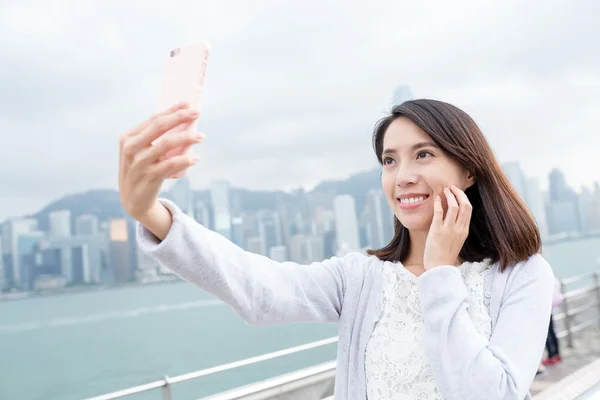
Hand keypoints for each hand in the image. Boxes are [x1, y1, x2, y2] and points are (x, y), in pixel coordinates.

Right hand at [119, 102, 203, 221]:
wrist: (133, 200)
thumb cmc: (141, 170)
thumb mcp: (140, 152)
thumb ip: (154, 138)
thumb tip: (182, 121)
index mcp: (128, 138)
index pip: (153, 119)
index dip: (172, 110)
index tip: (188, 104)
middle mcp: (131, 148)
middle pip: (159, 126)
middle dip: (180, 117)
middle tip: (197, 113)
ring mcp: (139, 163)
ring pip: (166, 144)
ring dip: (186, 138)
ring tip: (200, 136)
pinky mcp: (150, 177)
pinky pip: (171, 164)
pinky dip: (185, 160)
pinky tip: (195, 157)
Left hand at [423, 185, 472, 269]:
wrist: (438, 268)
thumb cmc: (445, 255)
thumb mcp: (456, 240)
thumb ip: (457, 228)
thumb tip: (454, 216)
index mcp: (464, 231)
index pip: (469, 209)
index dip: (463, 198)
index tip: (457, 192)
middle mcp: (459, 229)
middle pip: (464, 205)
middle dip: (458, 193)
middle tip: (451, 188)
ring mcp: (448, 230)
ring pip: (454, 207)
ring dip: (449, 196)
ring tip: (444, 191)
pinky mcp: (437, 231)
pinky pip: (439, 213)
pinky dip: (439, 203)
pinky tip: (436, 199)